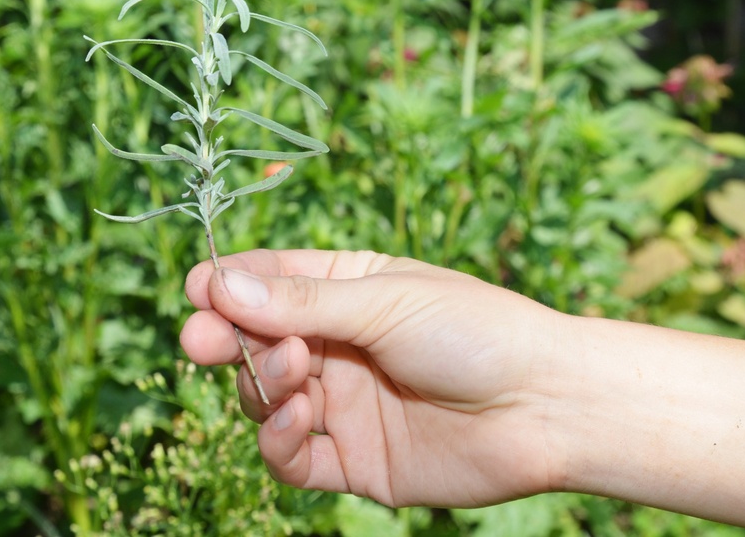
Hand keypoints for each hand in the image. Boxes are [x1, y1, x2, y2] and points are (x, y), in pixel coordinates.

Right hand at [180, 249, 566, 507]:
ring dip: (266, 386)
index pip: (271, 283)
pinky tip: (299, 421)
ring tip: (297, 373)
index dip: (229, 287)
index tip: (198, 290)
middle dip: (227, 341)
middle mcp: (341, 346)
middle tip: (202, 341)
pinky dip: (281, 442)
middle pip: (258, 343)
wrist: (546, 406)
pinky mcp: (356, 461)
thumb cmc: (477, 332)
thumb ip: (301, 303)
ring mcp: (346, 405)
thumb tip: (218, 285)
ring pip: (268, 399)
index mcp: (351, 290)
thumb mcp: (385, 302)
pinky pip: (294, 458)